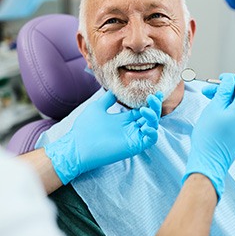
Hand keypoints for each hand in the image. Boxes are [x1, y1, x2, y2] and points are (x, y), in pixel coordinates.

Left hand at [45, 90, 162, 183]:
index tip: (155, 93)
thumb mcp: (97, 107)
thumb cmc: (85, 128)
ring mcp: (133, 137)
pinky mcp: (134, 146)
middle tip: (154, 97)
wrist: (77, 146)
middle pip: (150, 116)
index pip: (142, 110)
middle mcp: (131, 127)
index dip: (150, 102)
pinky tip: (146, 126)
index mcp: (124, 119)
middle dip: (154, 106)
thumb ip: (108, 99)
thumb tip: (114, 89)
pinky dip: (152, 133)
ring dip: (153, 117)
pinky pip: (150, 140)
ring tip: (145, 110)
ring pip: (152, 126)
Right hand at [182, 73, 234, 199]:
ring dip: (223, 99)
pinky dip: (225, 109)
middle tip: (207, 90)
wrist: (209, 161)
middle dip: (224, 89)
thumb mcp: (214, 108)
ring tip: (207, 99)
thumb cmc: (208, 135)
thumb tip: (230, 80)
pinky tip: (213, 110)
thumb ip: (224, 92)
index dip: (233, 79)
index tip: (220, 78)